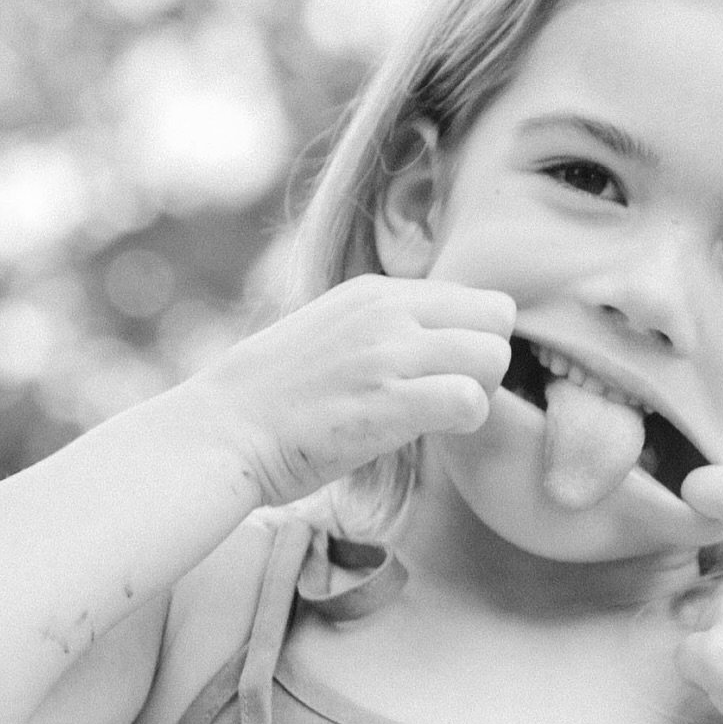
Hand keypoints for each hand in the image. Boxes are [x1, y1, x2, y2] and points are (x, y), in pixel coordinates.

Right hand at [188, 274, 514, 506]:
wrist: (224, 431)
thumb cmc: (277, 398)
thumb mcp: (335, 333)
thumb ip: (388, 328)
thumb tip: (442, 343)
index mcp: (377, 291)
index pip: (477, 297)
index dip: (474, 340)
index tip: (445, 372)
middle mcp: (388, 311)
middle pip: (498, 319)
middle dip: (486, 363)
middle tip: (449, 395)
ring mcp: (388, 353)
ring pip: (493, 355)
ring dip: (479, 393)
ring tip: (437, 415)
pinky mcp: (388, 401)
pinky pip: (471, 400)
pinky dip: (465, 423)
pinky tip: (431, 432)